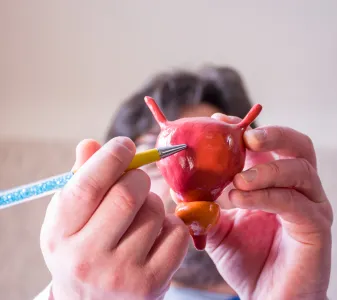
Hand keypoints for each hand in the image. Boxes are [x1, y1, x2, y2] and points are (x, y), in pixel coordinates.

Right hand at [40, 137, 188, 299]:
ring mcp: (121, 274)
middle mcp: (86, 258)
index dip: (112, 157)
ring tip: (141, 215)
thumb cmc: (82, 250)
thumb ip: (80, 180)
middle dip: (138, 178)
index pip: (88, 185)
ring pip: (155, 211)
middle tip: (136, 181)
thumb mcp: (68, 219)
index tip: (125, 145)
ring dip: (154, 203)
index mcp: (60, 234)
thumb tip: (91, 144)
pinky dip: (172, 225)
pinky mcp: (152, 284)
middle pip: (128, 194)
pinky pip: (177, 232)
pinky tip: (156, 236)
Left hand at [206, 114, 332, 299]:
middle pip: (299, 146)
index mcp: (278, 182)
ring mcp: (313, 206)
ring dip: (265, 170)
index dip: (247, 129)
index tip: (218, 121)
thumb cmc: (246, 261)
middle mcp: (300, 189)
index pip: (270, 144)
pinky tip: (239, 199)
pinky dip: (266, 196)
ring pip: (299, 171)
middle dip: (273, 134)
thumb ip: (203, 203)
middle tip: (246, 136)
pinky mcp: (317, 228)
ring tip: (236, 180)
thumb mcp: (217, 226)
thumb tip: (176, 183)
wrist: (267, 298)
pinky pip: (294, 203)